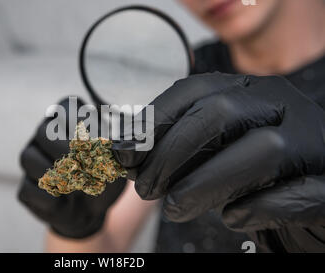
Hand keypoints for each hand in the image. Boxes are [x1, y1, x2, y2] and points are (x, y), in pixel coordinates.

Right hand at [18, 97, 125, 238]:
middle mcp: (44, 137)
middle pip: (43, 130)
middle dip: (62, 146)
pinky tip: (63, 201)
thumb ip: (111, 147)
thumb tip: (109, 140)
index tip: (90, 135)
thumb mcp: (114, 160)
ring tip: (74, 184)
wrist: (92, 210)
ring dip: (52, 172)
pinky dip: (47, 197)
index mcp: (67, 122)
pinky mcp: (25, 188)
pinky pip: (26, 188)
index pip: (64, 107)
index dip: (76, 118)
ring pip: (27, 157)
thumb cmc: (102, 176)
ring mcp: (31, 161)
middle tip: (80, 162)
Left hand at [113, 72, 324, 231]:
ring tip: (175, 209)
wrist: (307, 194)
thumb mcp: (209, 151)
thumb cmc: (250, 173)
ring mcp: (314, 143)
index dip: (153, 121)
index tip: (124, 154)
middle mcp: (283, 107)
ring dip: (206, 183)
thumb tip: (126, 155)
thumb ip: (174, 149)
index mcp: (248, 91)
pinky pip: (300, 194)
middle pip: (223, 114)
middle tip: (147, 189)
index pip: (193, 90)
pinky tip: (232, 218)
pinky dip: (257, 208)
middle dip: (173, 153)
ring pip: (264, 151)